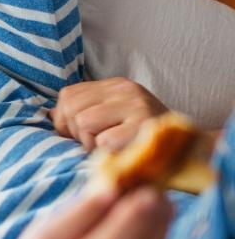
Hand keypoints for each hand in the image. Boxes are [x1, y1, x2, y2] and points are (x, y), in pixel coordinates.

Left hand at [52, 77, 167, 150]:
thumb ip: (83, 111)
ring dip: (90, 144)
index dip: (64, 120)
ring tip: (111, 147)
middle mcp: (126, 90)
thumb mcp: (114, 117)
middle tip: (96, 143)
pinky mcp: (144, 126)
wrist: (189, 152)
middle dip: (76, 133)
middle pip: (72, 109)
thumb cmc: (142, 139)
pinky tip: (123, 151)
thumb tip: (50, 115)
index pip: (67, 95)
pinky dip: (108, 153)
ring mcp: (136, 106)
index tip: (79, 134)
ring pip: (83, 122)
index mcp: (116, 85)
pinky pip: (103, 142)